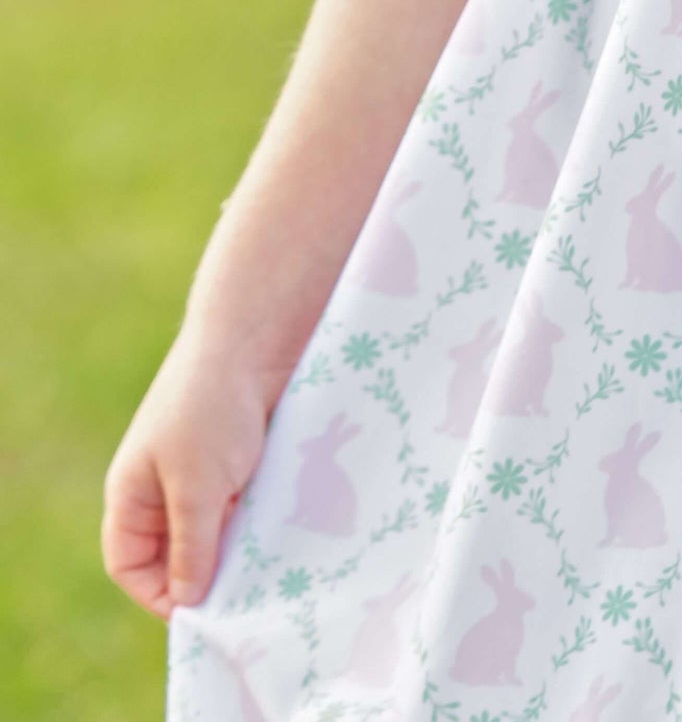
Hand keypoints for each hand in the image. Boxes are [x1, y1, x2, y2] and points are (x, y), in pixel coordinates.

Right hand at [102, 334, 278, 617]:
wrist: (256, 338)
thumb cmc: (212, 409)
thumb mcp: (196, 488)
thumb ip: (191, 547)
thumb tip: (187, 602)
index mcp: (133, 493)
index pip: (130, 564)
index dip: (156, 593)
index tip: (198, 613)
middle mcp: (165, 486)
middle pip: (175, 552)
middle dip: (203, 576)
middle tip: (240, 600)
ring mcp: (205, 471)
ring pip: (215, 532)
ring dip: (237, 551)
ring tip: (265, 573)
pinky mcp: (243, 459)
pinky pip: (245, 508)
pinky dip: (258, 524)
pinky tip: (281, 538)